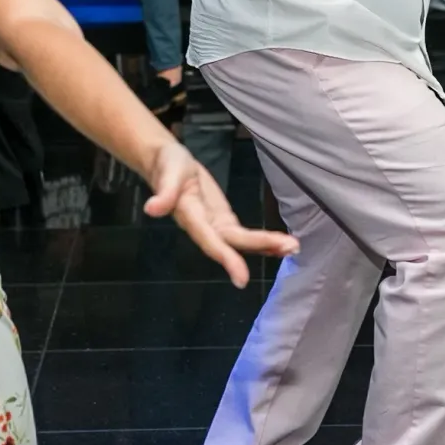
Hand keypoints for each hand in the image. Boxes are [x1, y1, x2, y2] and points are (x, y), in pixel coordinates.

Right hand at [145, 142, 298, 288]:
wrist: (167, 164)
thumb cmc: (167, 166)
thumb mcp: (167, 172)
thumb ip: (164, 192)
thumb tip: (151, 209)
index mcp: (190, 217)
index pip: (210, 240)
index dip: (226, 258)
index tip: (242, 279)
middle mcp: (204, 228)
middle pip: (233, 242)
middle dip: (261, 246)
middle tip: (291, 248)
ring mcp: (215, 226)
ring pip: (241, 242)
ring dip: (267, 246)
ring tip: (293, 248)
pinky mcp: (223, 220)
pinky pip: (243, 235)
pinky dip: (263, 241)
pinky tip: (282, 246)